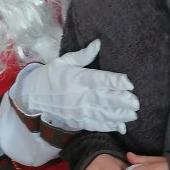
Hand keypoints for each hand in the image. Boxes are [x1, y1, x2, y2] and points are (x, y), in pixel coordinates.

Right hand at [14, 40, 138, 132]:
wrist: (32, 97)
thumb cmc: (50, 76)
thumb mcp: (63, 61)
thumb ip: (83, 55)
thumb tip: (98, 43)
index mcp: (77, 78)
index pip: (98, 79)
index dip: (114, 81)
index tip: (128, 83)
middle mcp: (79, 95)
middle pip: (104, 98)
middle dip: (121, 101)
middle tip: (136, 102)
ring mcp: (78, 110)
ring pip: (102, 114)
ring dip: (119, 115)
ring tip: (133, 115)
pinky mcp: (77, 121)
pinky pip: (95, 124)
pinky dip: (109, 126)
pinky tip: (121, 126)